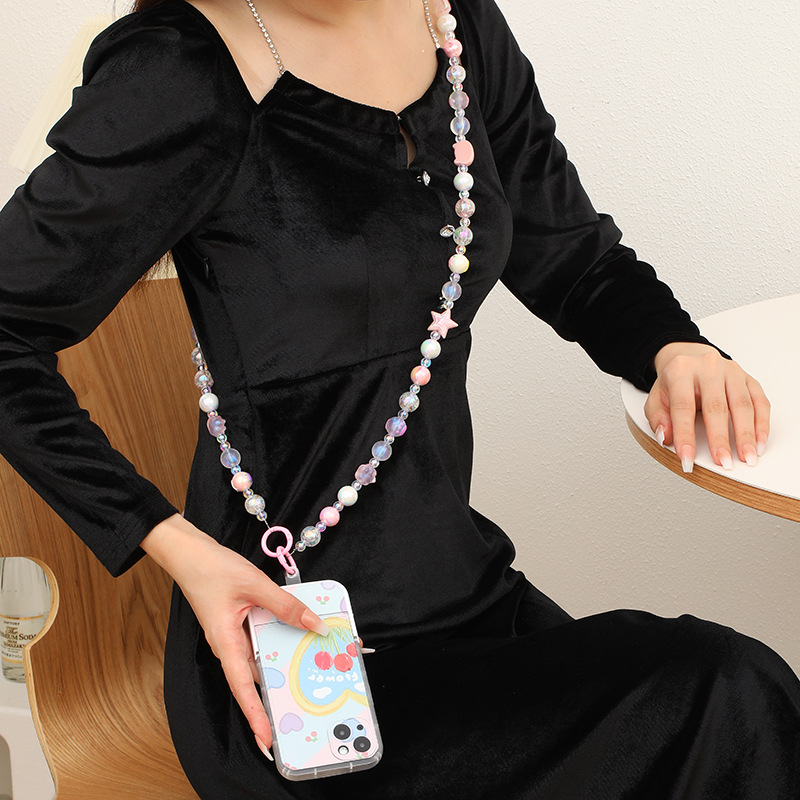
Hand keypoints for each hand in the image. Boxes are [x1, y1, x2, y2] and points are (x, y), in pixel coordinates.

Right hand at [140, 514, 329, 759]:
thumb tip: (314, 624)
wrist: (189, 552)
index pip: (243, 687)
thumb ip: (285, 605)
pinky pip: (262, 639)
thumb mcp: (254, 585)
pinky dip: (280, 641)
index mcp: (225, 643)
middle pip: (256, 677)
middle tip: (304, 708)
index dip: (256, 715)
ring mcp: (234, 635)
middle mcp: (230, 645)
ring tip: (311, 674)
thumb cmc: (212, 568)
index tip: (267, 740)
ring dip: (283, 664)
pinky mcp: (239, 623)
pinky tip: (300, 637)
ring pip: (262, 658)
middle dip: (277, 694)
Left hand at [644, 342, 769, 472]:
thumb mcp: (656, 398)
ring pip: (742, 404)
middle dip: (720, 438)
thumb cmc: (674, 383)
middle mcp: (708, 367)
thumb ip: (658, 418)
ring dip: (746, 435)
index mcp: (680, 371)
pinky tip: (759, 443)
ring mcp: (731, 371)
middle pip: (716, 406)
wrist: (689, 357)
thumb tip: (665, 437)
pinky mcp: (748, 378)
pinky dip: (761, 425)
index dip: (685, 435)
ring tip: (747, 457)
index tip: (687, 459)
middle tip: (723, 462)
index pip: (682, 407)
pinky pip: (760, 402)